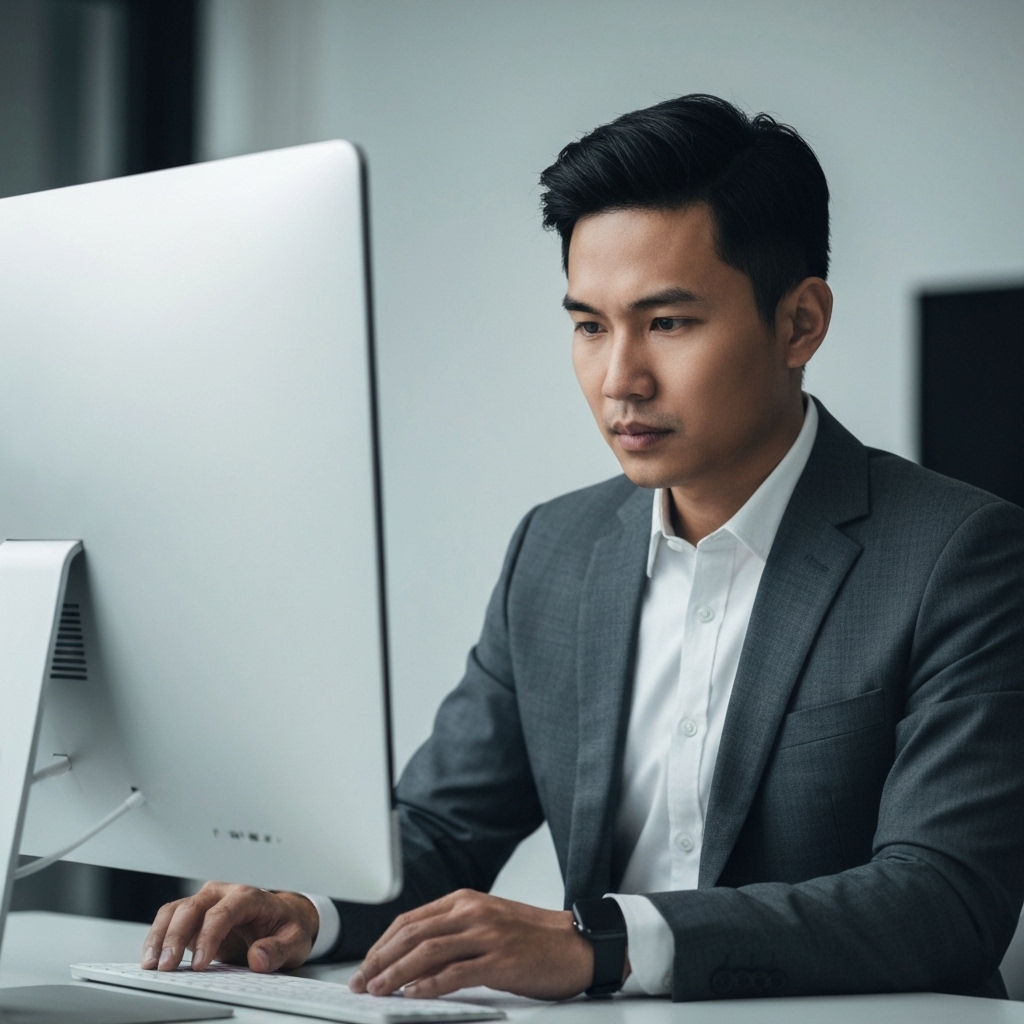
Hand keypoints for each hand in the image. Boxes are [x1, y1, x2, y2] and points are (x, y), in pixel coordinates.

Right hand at [141, 881, 319, 972]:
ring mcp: (206, 903)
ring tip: (150, 964)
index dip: (209, 937)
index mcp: (249, 896)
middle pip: (192, 908)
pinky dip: (158, 938)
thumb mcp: (295, 940)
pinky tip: (152, 958)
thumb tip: (258, 957)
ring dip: (159, 936)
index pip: (223, 911)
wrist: (285, 918)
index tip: (201, 964)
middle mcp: (223, 894)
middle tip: (167, 967)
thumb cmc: (288, 926)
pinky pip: (170, 922)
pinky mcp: (195, 917)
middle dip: (175, 937)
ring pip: (175, 911)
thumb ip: (278, 949)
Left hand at [348, 889, 593, 999]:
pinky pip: (456, 972)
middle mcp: (472, 912)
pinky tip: (413, 993)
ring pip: (428, 951)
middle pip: (413, 933)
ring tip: (378, 989)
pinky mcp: (501, 960)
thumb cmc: (533, 938)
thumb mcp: (488, 922)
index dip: (383, 943)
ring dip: (397, 972)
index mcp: (466, 901)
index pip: (411, 919)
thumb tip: (412, 955)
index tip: (366, 964)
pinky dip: (430, 984)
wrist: (577, 944)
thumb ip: (454, 930)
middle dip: (381, 959)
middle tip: (362, 981)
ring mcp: (487, 934)